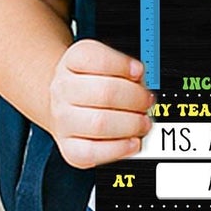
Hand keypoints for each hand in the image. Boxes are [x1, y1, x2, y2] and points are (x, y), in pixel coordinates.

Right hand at [45, 39, 153, 167]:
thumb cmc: (92, 82)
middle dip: (135, 98)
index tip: (138, 71)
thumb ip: (126, 68)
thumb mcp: (107, 62)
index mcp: (73, 61)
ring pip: (99, 124)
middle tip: (147, 102)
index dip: (121, 65)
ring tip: (143, 122)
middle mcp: (63, 89)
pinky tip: (133, 142)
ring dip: (131, 124)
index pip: (93, 58)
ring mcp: (63, 119)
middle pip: (104, 93)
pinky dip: (119, 149)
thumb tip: (141, 80)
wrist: (65, 104)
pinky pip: (92, 152)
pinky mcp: (69, 148)